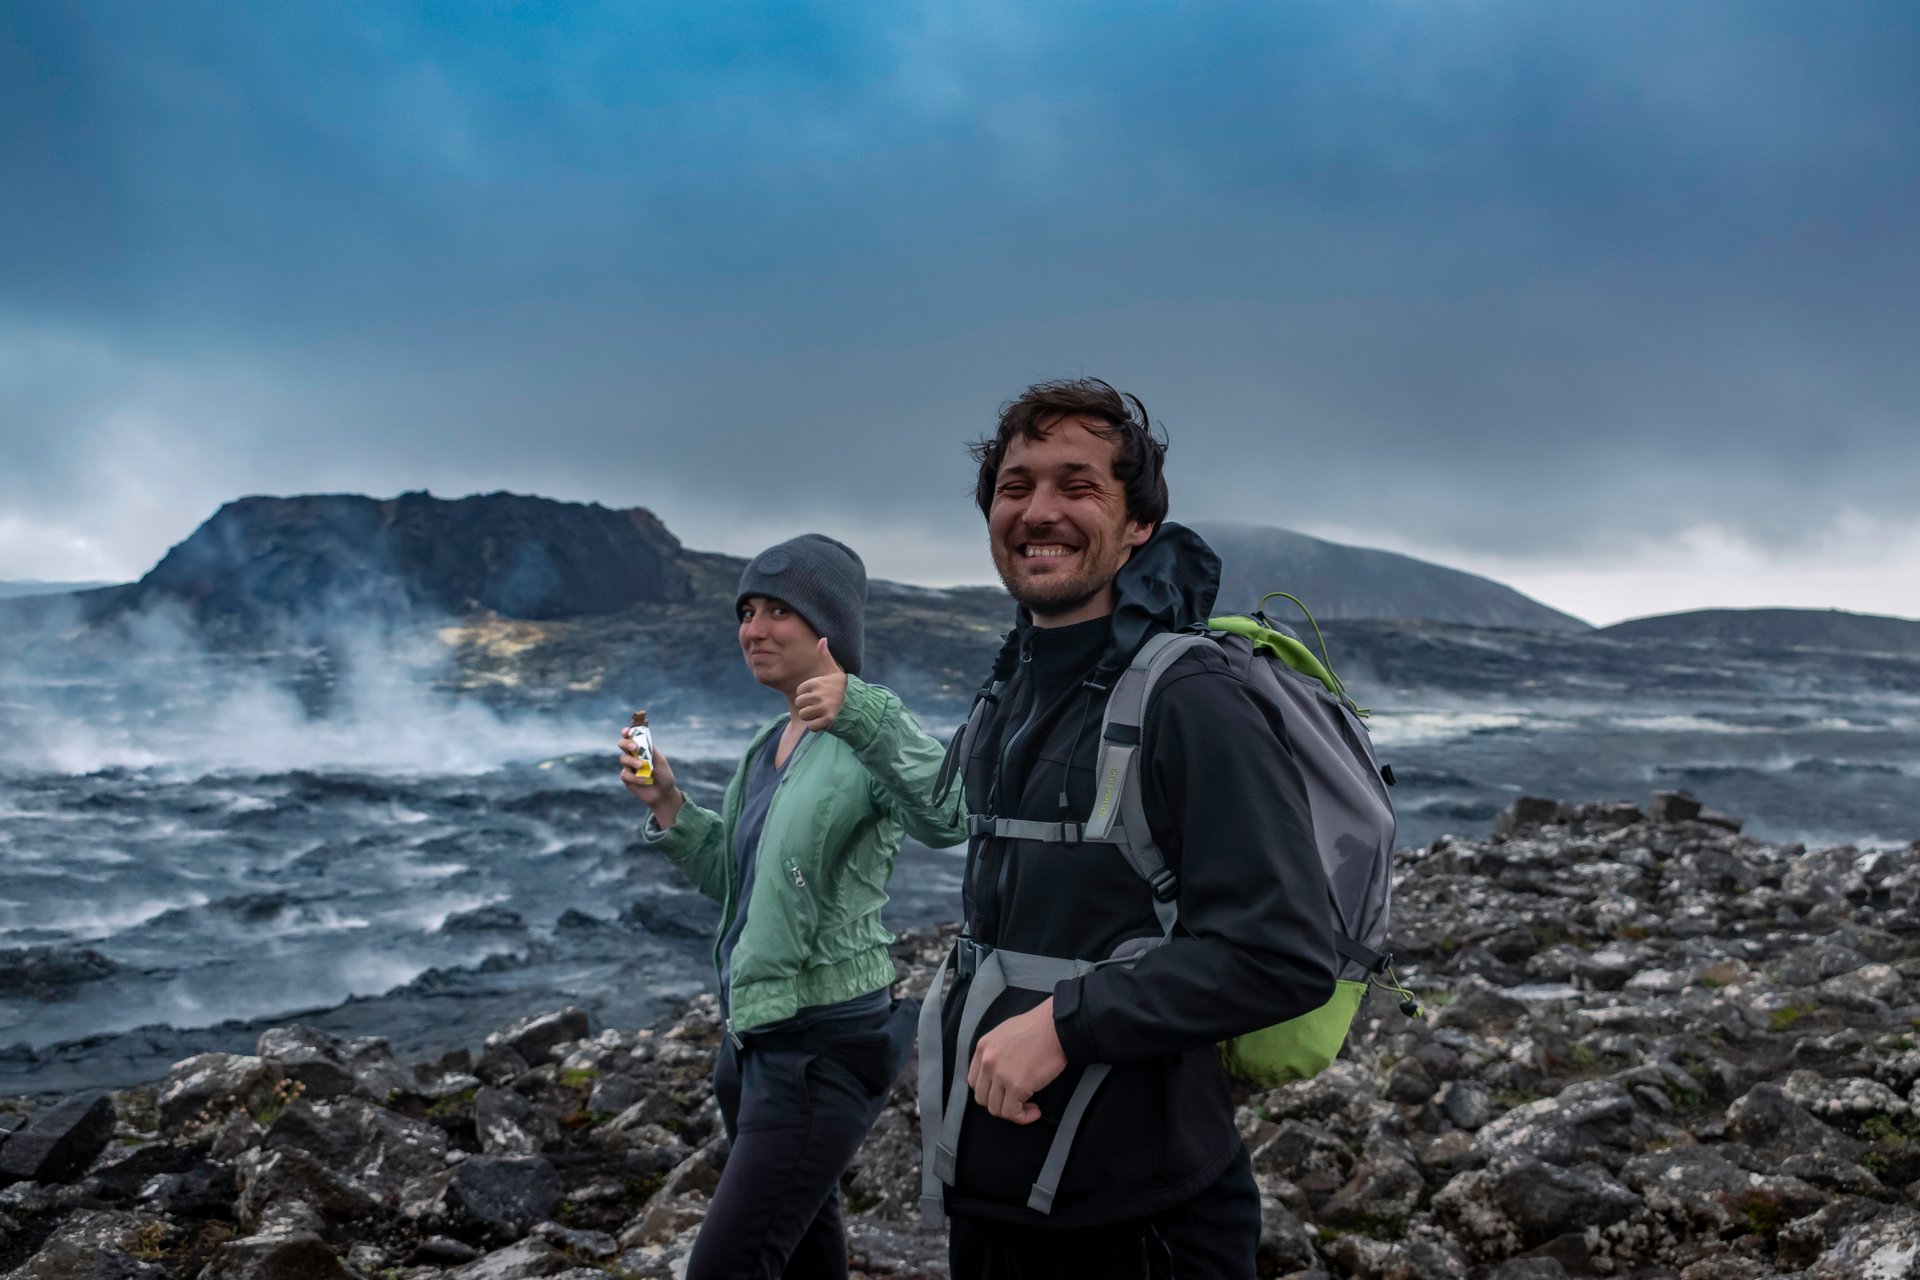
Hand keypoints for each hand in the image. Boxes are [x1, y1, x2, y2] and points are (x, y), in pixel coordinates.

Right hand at [618, 730, 682, 828]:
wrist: (663, 794)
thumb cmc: (664, 776)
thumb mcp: (661, 761)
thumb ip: (651, 751)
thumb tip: (643, 739)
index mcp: (642, 748)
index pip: (632, 736)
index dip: (627, 732)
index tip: (627, 731)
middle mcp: (633, 755)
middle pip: (622, 744)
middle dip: (626, 744)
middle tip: (634, 748)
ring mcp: (629, 766)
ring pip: (623, 758)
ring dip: (632, 761)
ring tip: (642, 766)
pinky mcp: (626, 778)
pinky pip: (625, 774)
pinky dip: (635, 777)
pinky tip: (644, 780)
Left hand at [793, 637, 847, 731]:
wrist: (858, 704)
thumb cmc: (842, 687)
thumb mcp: (833, 671)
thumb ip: (825, 656)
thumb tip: (823, 638)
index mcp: (816, 682)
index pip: (799, 691)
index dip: (807, 694)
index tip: (819, 694)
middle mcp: (818, 695)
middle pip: (799, 704)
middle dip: (808, 706)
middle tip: (820, 705)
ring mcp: (823, 708)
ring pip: (804, 715)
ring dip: (811, 716)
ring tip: (822, 712)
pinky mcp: (827, 720)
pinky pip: (811, 726)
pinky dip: (816, 726)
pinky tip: (824, 720)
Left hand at [966, 998, 1065, 1124]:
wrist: (1057, 1025)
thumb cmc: (1038, 1027)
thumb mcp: (1005, 1034)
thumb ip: (996, 1052)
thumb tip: (999, 1073)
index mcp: (983, 1048)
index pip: (974, 1081)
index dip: (989, 1091)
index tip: (1005, 1092)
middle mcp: (987, 1062)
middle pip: (982, 1098)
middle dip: (999, 1103)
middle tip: (1017, 1101)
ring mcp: (1000, 1075)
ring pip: (996, 1109)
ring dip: (1012, 1112)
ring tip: (1029, 1106)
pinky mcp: (1016, 1086)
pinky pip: (1012, 1113)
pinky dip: (1023, 1117)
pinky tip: (1035, 1110)